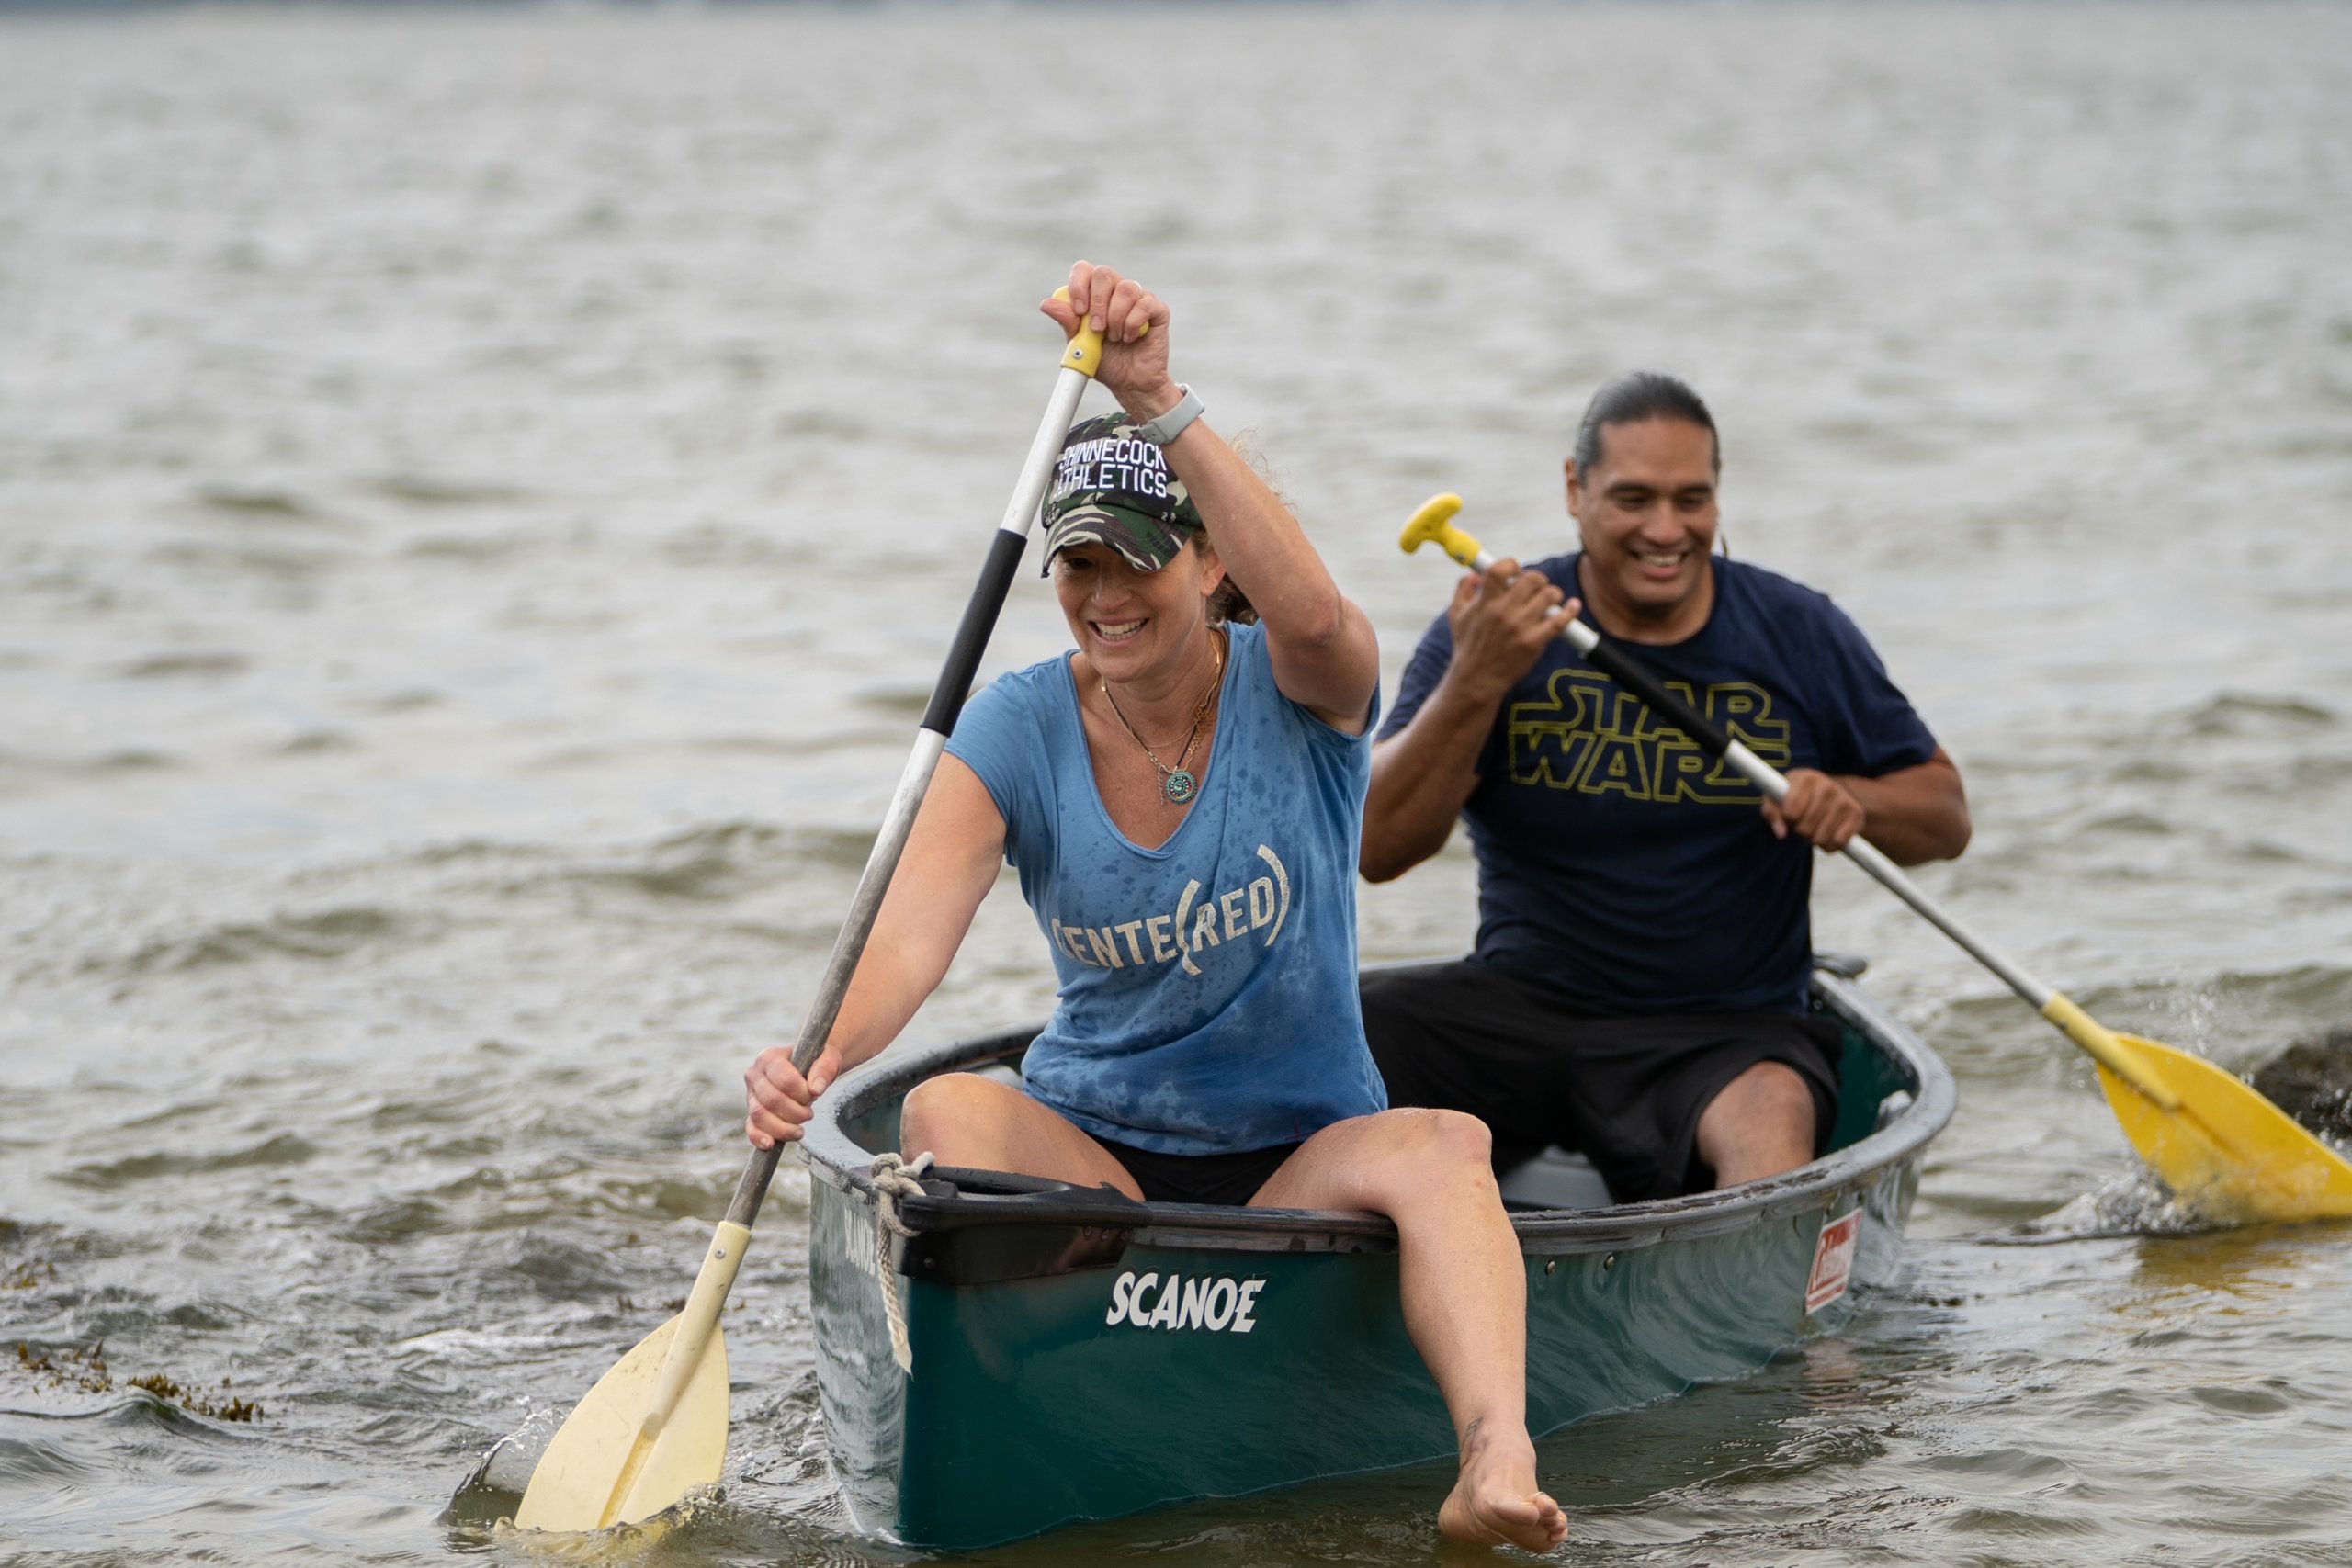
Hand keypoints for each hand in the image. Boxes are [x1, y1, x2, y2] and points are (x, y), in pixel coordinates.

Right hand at [744, 1045, 843, 1148]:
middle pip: (771, 1100)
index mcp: (769, 1057)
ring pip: (759, 1116)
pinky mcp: (752, 1113)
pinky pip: (751, 1128)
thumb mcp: (827, 1059)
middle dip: (795, 1112)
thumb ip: (824, 1070)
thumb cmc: (816, 1062)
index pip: (784, 1080)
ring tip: (800, 1129)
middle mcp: (755, 1075)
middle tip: (809, 1113)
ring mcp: (751, 1095)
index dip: (802, 1093)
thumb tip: (816, 1089)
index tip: (815, 1095)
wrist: (809, 1068)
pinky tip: (771, 1144)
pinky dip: (759, 1137)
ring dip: (783, 1127)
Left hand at [1039, 260, 1176, 422]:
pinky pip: (1144, 305)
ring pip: (1126, 288)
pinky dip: (1134, 324)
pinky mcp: (1157, 309)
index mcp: (1095, 293)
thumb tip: (1046, 304)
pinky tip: (1131, 338)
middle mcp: (1116, 289)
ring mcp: (1138, 297)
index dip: (1079, 285)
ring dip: (1116, 318)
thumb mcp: (1080, 343)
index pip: (1083, 269)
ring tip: (1115, 338)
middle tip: (1097, 329)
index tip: (1079, 311)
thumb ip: (1067, 322)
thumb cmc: (1106, 361)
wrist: (1130, 383)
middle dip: (1097, 303)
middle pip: (1104, 273)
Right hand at [1443, 559, 1575, 702]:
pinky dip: (1570, 611)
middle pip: (1532, 579)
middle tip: (1537, 588)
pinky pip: (1560, 621)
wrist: (1476, 680)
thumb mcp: (1457, 616)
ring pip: (1549, 595)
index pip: (1501, 569)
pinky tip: (1573, 606)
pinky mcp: (1534, 642)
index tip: (1516, 572)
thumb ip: (1463, 590)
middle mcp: (1503, 612)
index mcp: (1484, 602)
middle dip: (1538, 580)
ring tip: (1550, 600)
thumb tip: (1474, 574)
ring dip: (1554, 594)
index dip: (1512, 565)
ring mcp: (1520, 627)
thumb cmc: (1467, 646)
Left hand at [1761, 769, 1866, 850]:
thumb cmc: (1796, 797)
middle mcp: (1828, 786)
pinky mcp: (1857, 814)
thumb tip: (1781, 833)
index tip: (1789, 814)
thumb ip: (1772, 813)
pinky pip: (1838, 842)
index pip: (1791, 811)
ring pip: (1821, 838)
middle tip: (1802, 823)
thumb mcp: (1776, 799)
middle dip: (1800, 831)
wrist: (1828, 792)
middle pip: (1804, 828)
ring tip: (1814, 828)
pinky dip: (1830, 845)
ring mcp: (1845, 800)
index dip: (1787, 818)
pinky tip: (1827, 833)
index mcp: (1806, 778)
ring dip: (1814, 839)